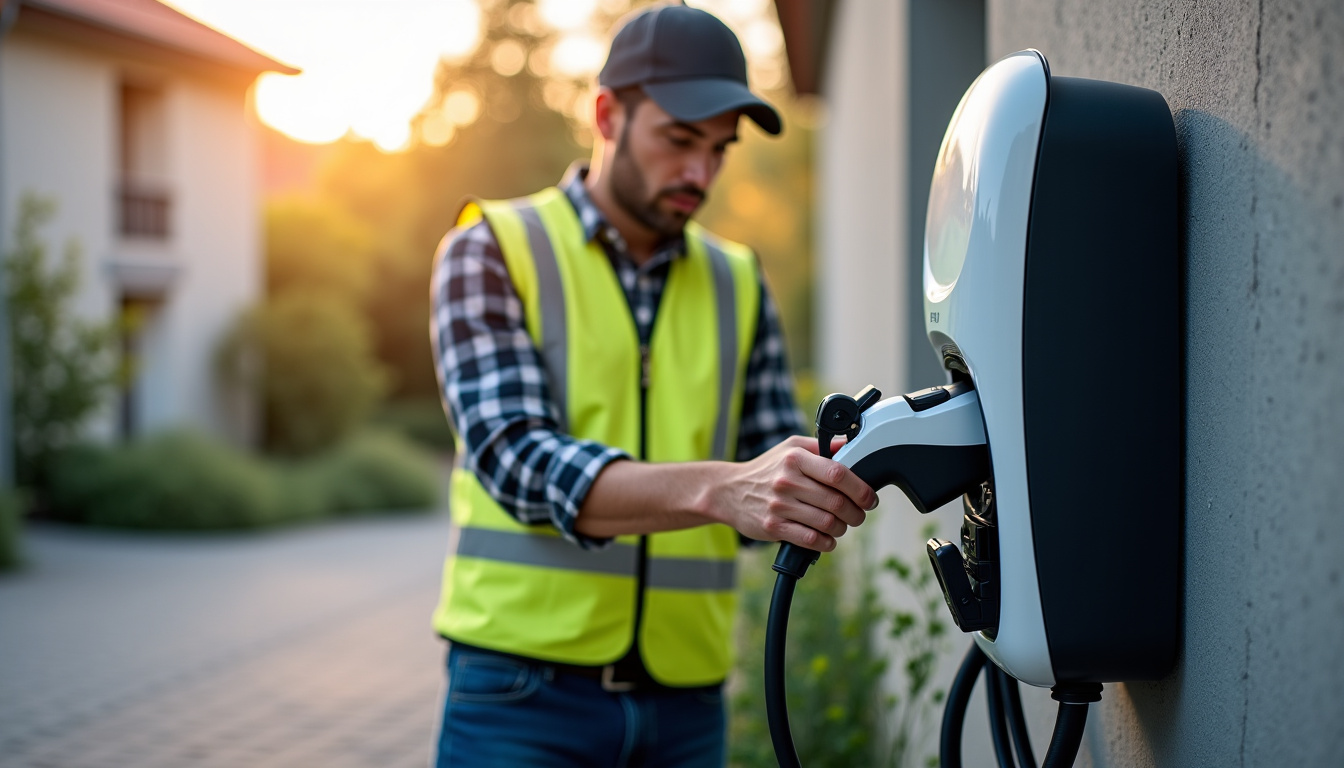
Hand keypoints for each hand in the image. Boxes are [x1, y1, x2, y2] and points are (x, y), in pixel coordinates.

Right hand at [711, 435, 877, 550]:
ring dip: (842, 528)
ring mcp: (779, 506)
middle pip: (836, 502)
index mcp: (795, 459)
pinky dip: (826, 543)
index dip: (860, 488)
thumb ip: (822, 446)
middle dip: (856, 513)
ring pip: (827, 523)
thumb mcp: (790, 447)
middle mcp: (787, 481)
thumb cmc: (766, 468)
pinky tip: (827, 539)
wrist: (729, 491)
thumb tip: (853, 443)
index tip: (869, 498)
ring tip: (842, 525)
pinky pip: (810, 540)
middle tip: (859, 514)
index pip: (838, 473)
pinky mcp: (773, 527)